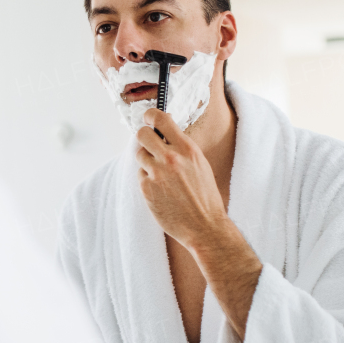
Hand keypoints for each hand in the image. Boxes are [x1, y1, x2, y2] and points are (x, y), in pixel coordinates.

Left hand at [136, 107, 261, 338]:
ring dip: (146, 161)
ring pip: (139, 155)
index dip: (150, 115)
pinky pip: (140, 175)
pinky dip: (147, 180)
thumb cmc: (204, 196)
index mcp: (187, 149)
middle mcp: (170, 158)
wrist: (204, 226)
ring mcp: (156, 173)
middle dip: (144, 137)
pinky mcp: (146, 188)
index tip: (148, 118)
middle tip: (149, 144)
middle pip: (142, 134)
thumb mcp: (199, 164)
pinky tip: (160, 190)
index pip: (161, 119)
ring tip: (161, 174)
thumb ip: (182, 148)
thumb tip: (165, 132)